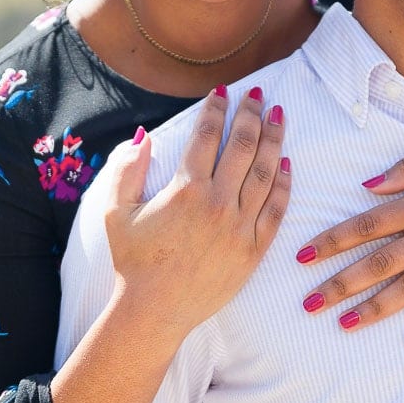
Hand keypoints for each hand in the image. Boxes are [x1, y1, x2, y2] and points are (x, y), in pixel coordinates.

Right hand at [98, 86, 290, 336]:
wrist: (155, 310)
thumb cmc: (133, 261)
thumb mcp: (117, 211)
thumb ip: (127, 169)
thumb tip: (143, 136)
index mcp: (186, 189)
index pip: (207, 135)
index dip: (215, 109)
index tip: (221, 92)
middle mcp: (218, 203)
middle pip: (243, 146)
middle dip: (251, 114)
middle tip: (257, 95)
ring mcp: (240, 227)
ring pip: (265, 172)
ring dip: (274, 139)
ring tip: (278, 116)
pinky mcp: (254, 250)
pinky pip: (276, 209)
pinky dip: (283, 183)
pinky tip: (287, 163)